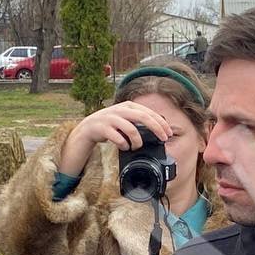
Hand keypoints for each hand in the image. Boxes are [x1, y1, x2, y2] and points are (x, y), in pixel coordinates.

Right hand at [58, 101, 172, 176]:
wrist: (86, 129)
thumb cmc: (109, 126)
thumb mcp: (125, 120)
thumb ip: (138, 121)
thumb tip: (159, 131)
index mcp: (128, 106)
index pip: (149, 112)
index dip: (161, 123)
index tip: (169, 133)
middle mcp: (120, 109)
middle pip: (143, 117)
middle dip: (156, 128)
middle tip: (164, 139)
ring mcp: (110, 118)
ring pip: (131, 128)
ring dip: (137, 141)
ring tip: (136, 147)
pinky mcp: (101, 128)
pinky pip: (117, 137)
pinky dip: (123, 144)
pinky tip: (124, 147)